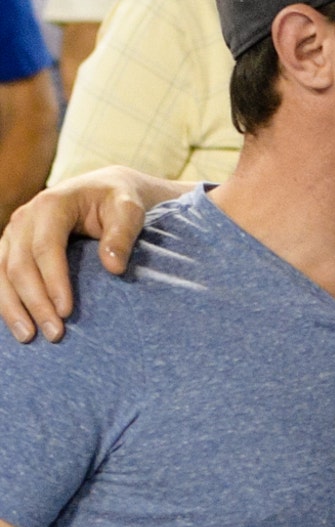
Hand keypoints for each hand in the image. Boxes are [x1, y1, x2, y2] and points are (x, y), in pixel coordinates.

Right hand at [0, 168, 183, 343]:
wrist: (104, 190)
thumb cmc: (119, 201)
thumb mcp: (130, 209)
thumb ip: (122, 234)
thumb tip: (114, 268)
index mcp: (51, 205)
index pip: (46, 248)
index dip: (53, 281)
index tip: (66, 312)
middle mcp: (24, 218)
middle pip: (19, 265)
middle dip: (35, 302)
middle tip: (54, 334)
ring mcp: (13, 233)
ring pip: (0, 273)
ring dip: (12, 307)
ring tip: (29, 337)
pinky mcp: (10, 247)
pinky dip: (5, 300)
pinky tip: (16, 322)